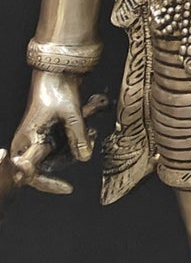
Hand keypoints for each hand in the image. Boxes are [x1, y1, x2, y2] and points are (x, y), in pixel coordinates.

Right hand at [1, 73, 104, 212]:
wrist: (57, 74)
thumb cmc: (57, 91)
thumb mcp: (73, 115)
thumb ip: (78, 138)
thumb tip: (84, 158)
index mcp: (28, 141)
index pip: (31, 173)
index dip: (47, 183)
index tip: (67, 188)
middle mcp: (31, 143)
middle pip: (53, 164)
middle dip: (74, 152)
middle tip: (90, 133)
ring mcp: (41, 139)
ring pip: (63, 155)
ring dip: (80, 141)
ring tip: (87, 115)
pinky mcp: (51, 135)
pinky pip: (67, 145)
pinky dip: (79, 137)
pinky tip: (87, 118)